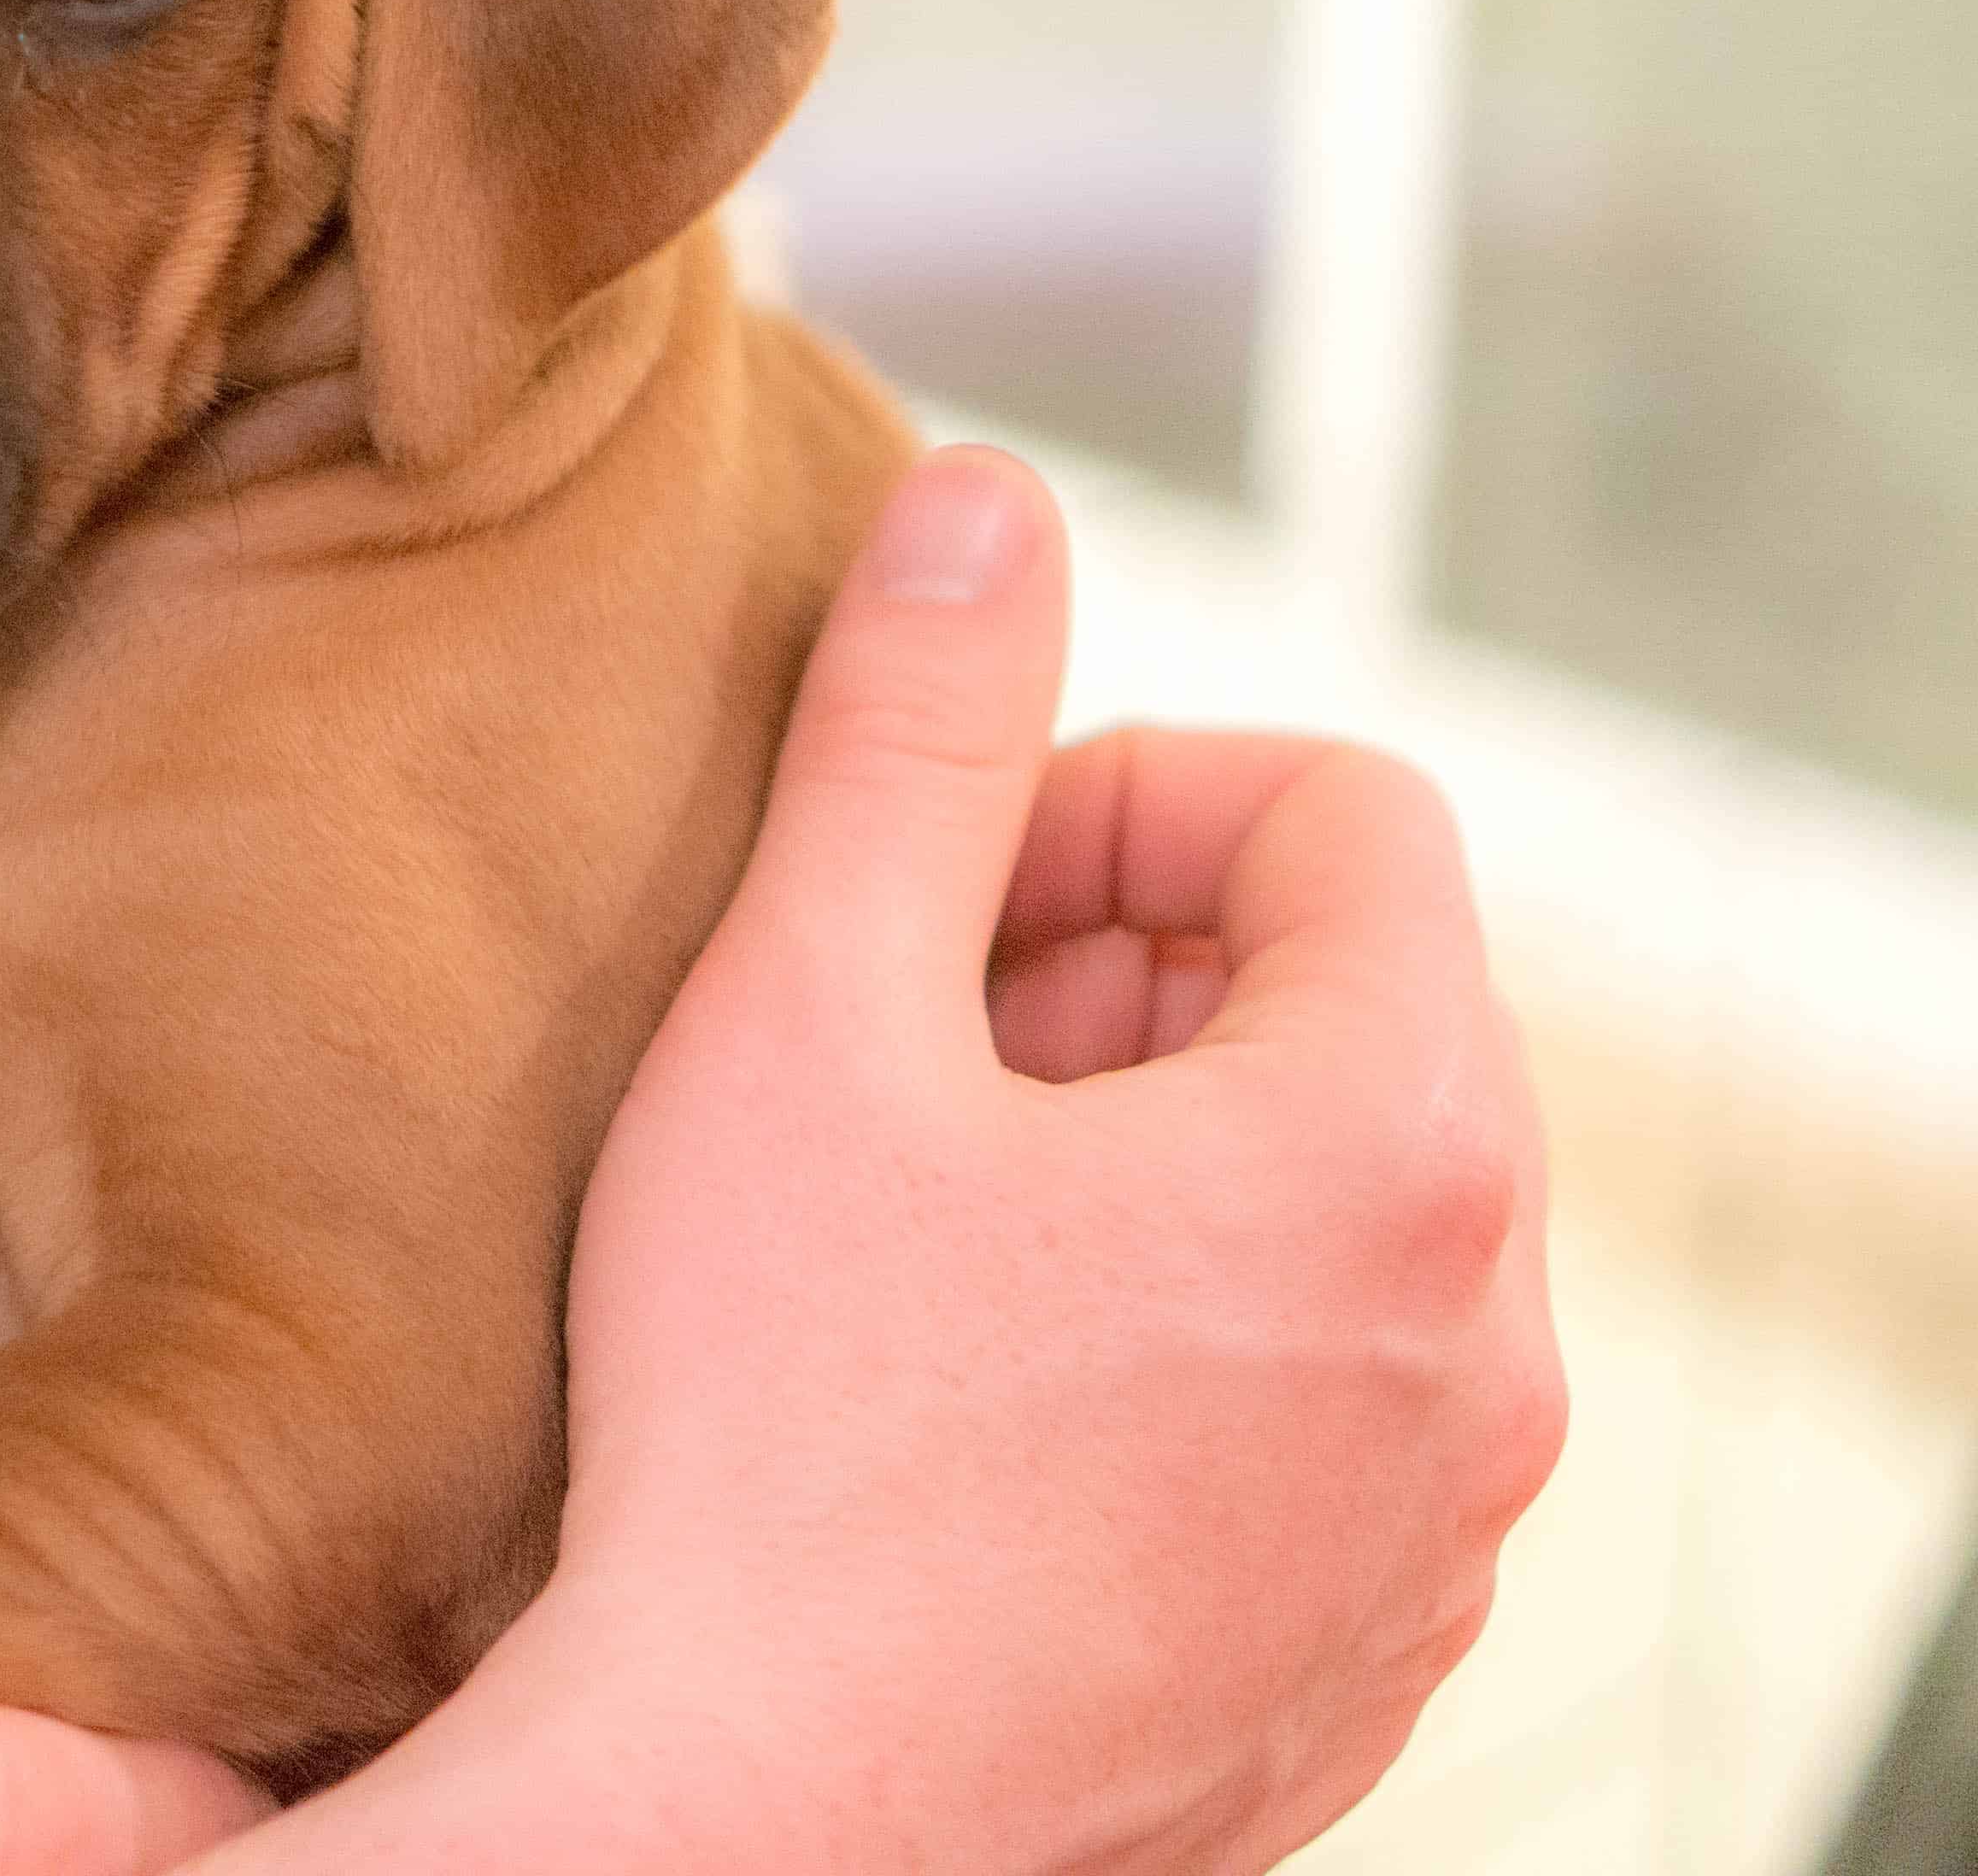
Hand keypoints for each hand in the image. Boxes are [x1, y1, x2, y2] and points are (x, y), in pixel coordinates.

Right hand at [0, 446, 1568, 1875]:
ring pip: (1322, 1216)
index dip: (1116, 798)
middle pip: (1339, 1013)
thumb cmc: (766, 1427)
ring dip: (1131, 1165)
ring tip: (907, 1234)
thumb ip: (910, 729)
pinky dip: (1163, 1348)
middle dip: (1113, 985)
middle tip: (888, 1062)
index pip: (1339, 812)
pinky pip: (1310, 1405)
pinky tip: (956, 1406)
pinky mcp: (1363, 1652)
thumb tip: (987, 502)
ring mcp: (1442, 1525)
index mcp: (1396, 1141)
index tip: (933, 899)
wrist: (755, 1828)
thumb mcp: (806, 1015)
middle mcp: (1490, 1339)